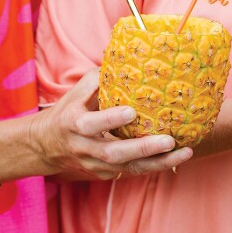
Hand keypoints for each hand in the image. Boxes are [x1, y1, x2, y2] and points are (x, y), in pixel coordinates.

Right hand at [30, 69, 191, 179]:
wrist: (46, 145)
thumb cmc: (70, 110)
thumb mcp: (78, 90)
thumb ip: (101, 78)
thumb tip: (131, 58)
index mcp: (73, 123)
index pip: (90, 124)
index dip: (110, 119)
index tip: (132, 111)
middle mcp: (83, 147)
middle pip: (114, 153)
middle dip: (142, 148)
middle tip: (169, 140)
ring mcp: (94, 164)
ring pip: (127, 168)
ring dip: (157, 163)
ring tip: (185, 152)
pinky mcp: (105, 174)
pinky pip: (132, 172)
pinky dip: (154, 166)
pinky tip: (177, 157)